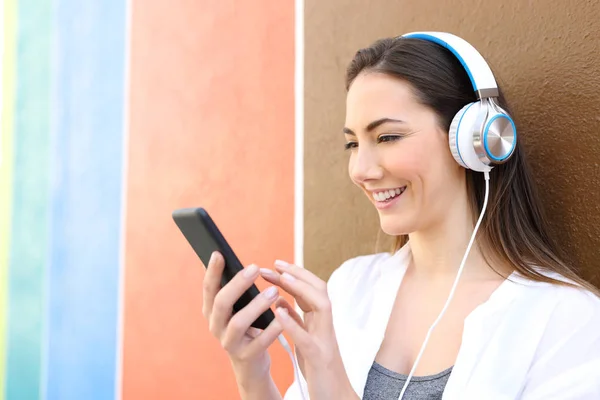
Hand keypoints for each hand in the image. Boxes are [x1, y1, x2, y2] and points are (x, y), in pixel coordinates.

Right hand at [202, 251, 283, 397]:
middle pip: (221, 303)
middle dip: (237, 284)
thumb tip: (236, 261)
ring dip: (256, 305)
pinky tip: (283, 317)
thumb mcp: (236, 309)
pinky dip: (272, 328)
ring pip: (238, 322)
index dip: (212, 272)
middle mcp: (216, 326)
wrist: (251, 365)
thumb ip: (234, 290)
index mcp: (212, 311)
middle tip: (255, 268)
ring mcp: (230, 343)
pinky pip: (260, 341)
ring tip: (274, 291)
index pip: (208, 289)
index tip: (219, 253)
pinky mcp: (246, 356)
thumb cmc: (246, 328)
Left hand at [260, 261, 356, 399]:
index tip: (276, 265)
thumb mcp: (305, 340)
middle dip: (298, 274)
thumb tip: (280, 301)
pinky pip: (308, 338)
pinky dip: (293, 323)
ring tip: (280, 279)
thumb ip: (296, 321)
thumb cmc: (319, 369)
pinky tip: (278, 312)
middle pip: (319, 290)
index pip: (311, 290)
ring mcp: (325, 342)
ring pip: (321, 306)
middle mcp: (326, 327)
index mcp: (320, 323)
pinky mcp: (320, 359)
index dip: (295, 275)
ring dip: (300, 290)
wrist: (336, 398)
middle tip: (275, 264)